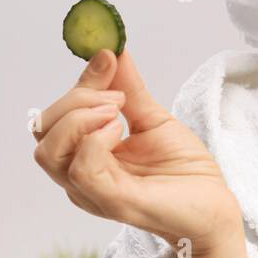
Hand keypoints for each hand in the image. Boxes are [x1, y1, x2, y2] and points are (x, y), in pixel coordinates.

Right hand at [32, 49, 243, 256]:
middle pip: (43, 131)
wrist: (214, 206)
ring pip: (48, 151)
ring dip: (80, 120)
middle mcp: (80, 175)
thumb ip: (128, 89)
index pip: (55, 116)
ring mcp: (92, 191)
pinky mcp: (113, 202)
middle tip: (116, 98)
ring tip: (117, 114)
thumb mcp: (153, 119)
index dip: (80, 83)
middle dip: (75, 100)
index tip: (108, 57)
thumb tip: (112, 50)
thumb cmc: (184, 171)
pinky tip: (121, 132)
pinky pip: (81, 170)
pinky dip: (95, 141)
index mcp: (85, 155)